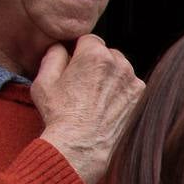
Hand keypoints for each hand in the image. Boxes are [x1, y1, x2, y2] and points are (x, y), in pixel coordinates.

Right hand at [33, 35, 143, 183]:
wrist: (82, 144)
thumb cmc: (59, 113)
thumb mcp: (44, 80)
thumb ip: (53, 54)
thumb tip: (61, 46)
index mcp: (94, 54)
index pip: (89, 39)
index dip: (79, 51)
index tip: (73, 65)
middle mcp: (119, 63)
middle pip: (107, 52)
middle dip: (96, 61)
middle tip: (82, 82)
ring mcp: (132, 80)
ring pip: (120, 67)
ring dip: (109, 74)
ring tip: (93, 94)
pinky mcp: (139, 95)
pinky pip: (129, 83)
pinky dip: (120, 88)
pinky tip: (106, 102)